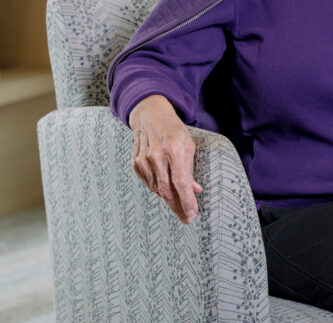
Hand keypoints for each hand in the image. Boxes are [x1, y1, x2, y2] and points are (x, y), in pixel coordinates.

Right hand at [129, 95, 202, 223]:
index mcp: (174, 149)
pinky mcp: (136, 163)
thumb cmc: (173, 130)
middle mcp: (157, 156)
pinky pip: (149, 184)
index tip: (192, 214)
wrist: (150, 115)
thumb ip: (190, 169)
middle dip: (178, 207)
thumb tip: (196, 190)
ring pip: (157, 189)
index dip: (187, 200)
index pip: (181, 182)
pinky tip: (166, 192)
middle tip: (186, 218)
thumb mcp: (188, 145)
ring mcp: (144, 160)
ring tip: (179, 206)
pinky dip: (158, 190)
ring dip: (169, 200)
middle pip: (167, 190)